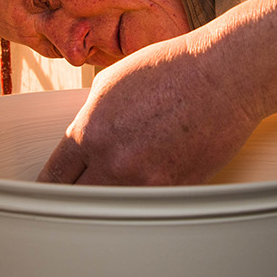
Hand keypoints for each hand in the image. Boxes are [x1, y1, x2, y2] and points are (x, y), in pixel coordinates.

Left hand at [36, 36, 261, 184]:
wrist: (225, 76)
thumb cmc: (174, 69)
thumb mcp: (113, 82)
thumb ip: (92, 115)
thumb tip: (83, 138)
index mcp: (91, 130)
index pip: (55, 175)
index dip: (52, 186)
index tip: (54, 191)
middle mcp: (113, 159)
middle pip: (78, 199)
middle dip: (77, 196)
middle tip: (79, 197)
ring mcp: (145, 179)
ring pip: (113, 208)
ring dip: (112, 201)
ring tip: (118, 191)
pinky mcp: (175, 189)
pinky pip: (148, 205)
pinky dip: (145, 199)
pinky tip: (152, 183)